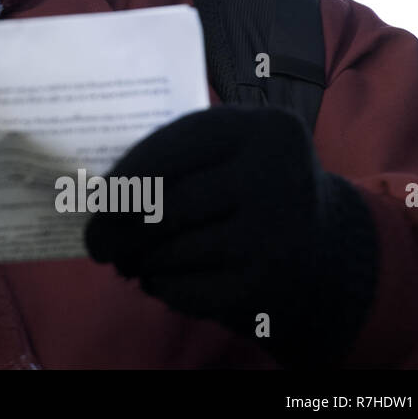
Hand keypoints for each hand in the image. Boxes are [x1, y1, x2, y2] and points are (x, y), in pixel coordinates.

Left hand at [84, 104, 377, 366]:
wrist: (324, 241)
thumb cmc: (250, 182)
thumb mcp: (228, 151)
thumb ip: (175, 157)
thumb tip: (98, 195)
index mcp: (261, 129)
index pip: (171, 150)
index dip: (123, 177)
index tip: (93, 199)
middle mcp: (274, 177)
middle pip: (165, 206)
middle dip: (117, 228)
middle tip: (96, 243)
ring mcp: (274, 234)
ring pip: (172, 251)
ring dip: (138, 260)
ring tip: (127, 259)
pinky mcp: (267, 284)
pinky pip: (188, 290)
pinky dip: (163, 286)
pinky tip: (158, 279)